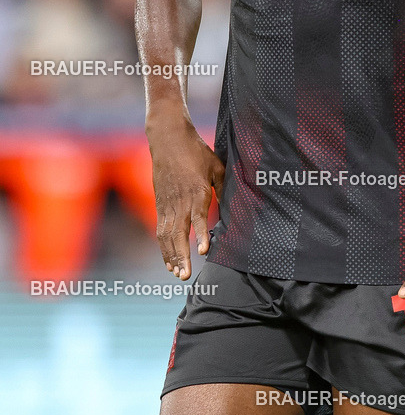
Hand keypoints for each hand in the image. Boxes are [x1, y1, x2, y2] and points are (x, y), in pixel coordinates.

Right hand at [147, 117, 224, 280]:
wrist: (168, 139)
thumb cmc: (196, 151)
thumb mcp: (216, 165)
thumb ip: (223, 186)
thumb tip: (234, 204)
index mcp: (197, 191)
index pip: (199, 218)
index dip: (202, 235)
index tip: (204, 251)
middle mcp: (180, 201)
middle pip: (178, 233)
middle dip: (181, 256)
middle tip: (186, 275)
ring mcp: (167, 204)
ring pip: (166, 235)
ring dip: (171, 256)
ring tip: (177, 273)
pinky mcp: (160, 204)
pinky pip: (161, 230)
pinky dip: (164, 247)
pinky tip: (168, 261)